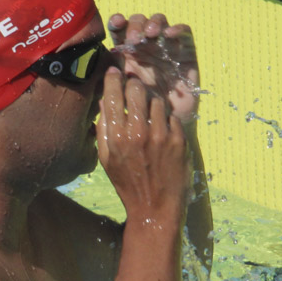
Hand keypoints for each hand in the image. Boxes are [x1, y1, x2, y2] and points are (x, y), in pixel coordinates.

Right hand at [96, 66, 188, 220]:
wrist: (154, 209)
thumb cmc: (128, 185)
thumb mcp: (107, 160)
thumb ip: (103, 130)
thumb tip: (102, 104)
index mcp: (116, 137)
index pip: (112, 95)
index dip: (112, 79)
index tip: (113, 71)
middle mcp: (138, 132)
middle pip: (136, 89)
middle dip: (134, 85)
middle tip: (133, 88)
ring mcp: (161, 135)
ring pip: (156, 100)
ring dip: (152, 102)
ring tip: (149, 113)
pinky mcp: (179, 140)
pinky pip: (172, 116)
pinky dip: (166, 120)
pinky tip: (162, 131)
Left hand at [107, 14, 199, 124]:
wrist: (168, 120)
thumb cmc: (143, 106)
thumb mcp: (124, 92)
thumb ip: (114, 79)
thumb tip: (108, 64)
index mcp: (127, 51)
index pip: (120, 29)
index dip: (117, 22)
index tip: (116, 23)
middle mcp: (146, 44)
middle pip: (139, 21)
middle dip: (135, 25)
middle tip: (133, 39)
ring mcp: (166, 45)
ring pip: (160, 21)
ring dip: (153, 23)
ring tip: (150, 34)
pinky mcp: (186, 49)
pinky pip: (184, 32)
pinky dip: (177, 29)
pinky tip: (169, 34)